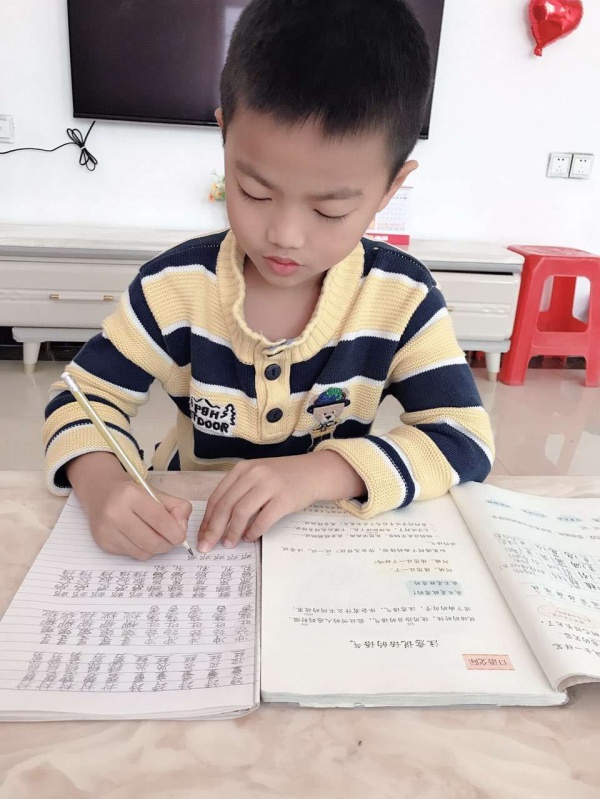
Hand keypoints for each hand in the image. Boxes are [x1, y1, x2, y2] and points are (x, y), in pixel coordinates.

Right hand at [67, 452, 191, 559]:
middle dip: (168, 544)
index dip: (176, 533)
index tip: (181, 536)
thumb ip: (177, 508)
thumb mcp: (157, 493)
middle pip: (153, 542)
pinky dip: (141, 550)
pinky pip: (132, 555)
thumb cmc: (133, 493)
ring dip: (155, 549)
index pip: (161, 521)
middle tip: (170, 539)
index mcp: (131, 495)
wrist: (100, 491)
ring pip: (143, 553)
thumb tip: (182, 530)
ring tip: (154, 536)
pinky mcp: (102, 542)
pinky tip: (138, 537)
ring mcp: (107, 529)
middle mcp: (115, 513)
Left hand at [198, 451, 365, 551]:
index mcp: (242, 469)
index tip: (201, 536)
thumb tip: (217, 523)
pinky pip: (263, 519)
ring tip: (229, 544)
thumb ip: (238, 492)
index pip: (217, 496)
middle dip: (214, 529)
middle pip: (226, 505)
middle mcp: (254, 474)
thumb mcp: (256, 476)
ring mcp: (270, 485)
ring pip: (242, 512)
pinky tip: (250, 538)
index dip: (207, 519)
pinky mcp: (285, 498)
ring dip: (232, 532)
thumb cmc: (282, 478)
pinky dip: (254, 531)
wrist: (314, 472)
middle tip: (207, 546)